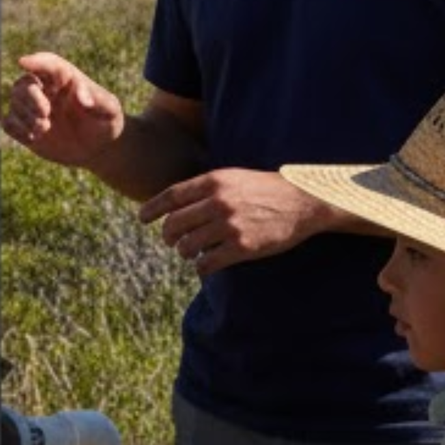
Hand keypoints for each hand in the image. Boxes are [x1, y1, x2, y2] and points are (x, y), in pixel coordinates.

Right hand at [2, 52, 126, 168]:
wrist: (97, 147)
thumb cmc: (105, 122)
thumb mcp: (110, 110)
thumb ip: (99, 100)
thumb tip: (82, 98)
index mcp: (65, 79)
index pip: (48, 64)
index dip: (36, 62)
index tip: (23, 62)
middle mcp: (46, 90)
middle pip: (25, 83)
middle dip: (31, 97)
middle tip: (46, 113)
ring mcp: (33, 109)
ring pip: (14, 101)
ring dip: (25, 115)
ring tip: (44, 129)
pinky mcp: (26, 127)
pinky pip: (8, 123)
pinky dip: (16, 129)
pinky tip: (34, 138)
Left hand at [139, 168, 333, 275]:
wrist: (302, 201)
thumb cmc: (265, 189)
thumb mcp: (233, 178)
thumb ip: (206, 188)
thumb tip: (176, 203)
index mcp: (214, 182)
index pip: (171, 196)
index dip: (152, 209)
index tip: (142, 218)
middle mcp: (218, 202)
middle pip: (175, 223)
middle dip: (168, 235)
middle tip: (170, 240)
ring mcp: (229, 225)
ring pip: (188, 245)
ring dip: (185, 252)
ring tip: (190, 252)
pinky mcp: (241, 247)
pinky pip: (207, 263)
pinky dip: (201, 266)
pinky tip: (204, 265)